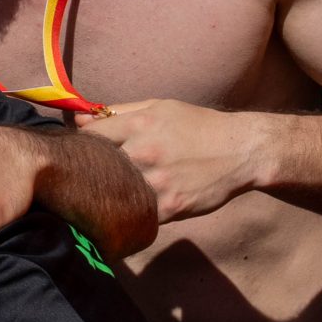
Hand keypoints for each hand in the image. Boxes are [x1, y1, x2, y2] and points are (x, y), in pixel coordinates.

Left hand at [76, 98, 262, 223]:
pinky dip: (134, 213)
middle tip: (92, 176)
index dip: (82, 145)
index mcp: (138, 125)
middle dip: (93, 172)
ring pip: (116, 194)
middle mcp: (144, 152)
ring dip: (112, 195)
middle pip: (97, 167)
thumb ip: (118, 112)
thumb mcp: (160, 107)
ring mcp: (157, 181)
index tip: (83, 152)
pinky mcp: (171, 206)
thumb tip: (80, 118)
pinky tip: (134, 209)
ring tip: (113, 193)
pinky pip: (139, 214)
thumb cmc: (198, 126)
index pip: (90, 137)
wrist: (242, 151)